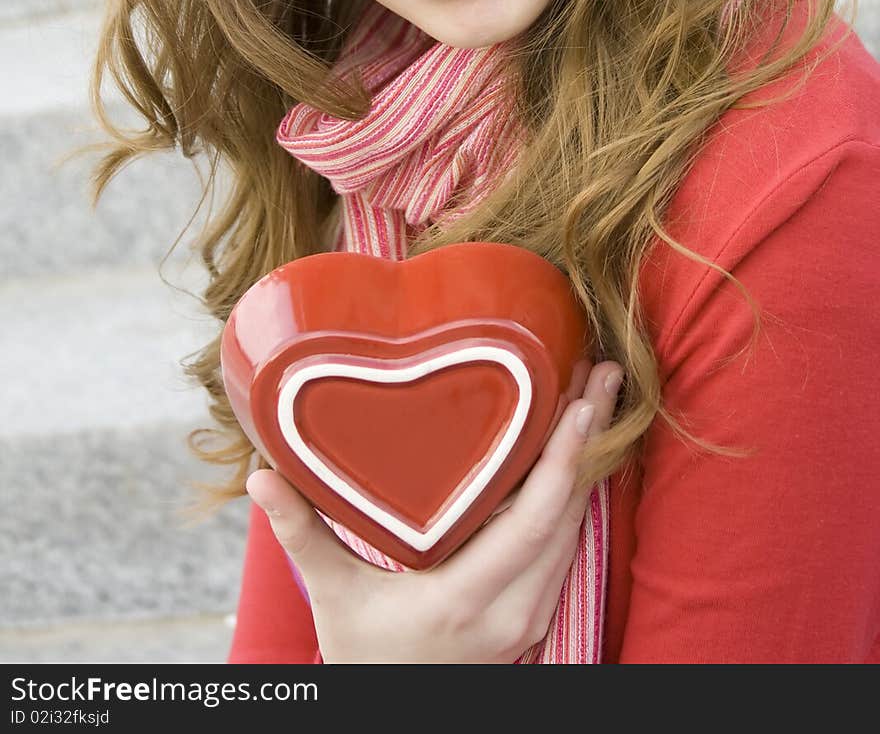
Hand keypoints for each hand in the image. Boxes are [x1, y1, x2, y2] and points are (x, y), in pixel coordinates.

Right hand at [246, 359, 623, 663]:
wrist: (396, 721)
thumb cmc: (365, 661)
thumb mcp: (332, 599)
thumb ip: (302, 534)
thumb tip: (261, 477)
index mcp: (464, 599)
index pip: (534, 520)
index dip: (564, 458)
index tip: (582, 401)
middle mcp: (512, 610)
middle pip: (570, 515)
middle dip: (590, 440)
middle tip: (603, 372)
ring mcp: (530, 618)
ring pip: (577, 531)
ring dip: (589, 463)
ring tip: (596, 396)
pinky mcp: (534, 617)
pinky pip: (567, 547)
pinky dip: (576, 496)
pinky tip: (576, 455)